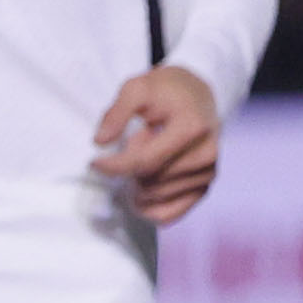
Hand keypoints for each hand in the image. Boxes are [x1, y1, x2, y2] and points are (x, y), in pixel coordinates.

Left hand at [93, 63, 221, 224]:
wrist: (198, 96)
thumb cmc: (166, 91)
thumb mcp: (136, 88)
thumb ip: (116, 113)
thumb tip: (100, 142)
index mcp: (191, 128)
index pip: (144, 161)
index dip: (114, 166)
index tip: (94, 163)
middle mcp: (206, 155)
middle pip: (148, 181)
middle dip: (130, 168)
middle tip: (136, 142)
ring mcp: (207, 174)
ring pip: (155, 197)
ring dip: (139, 183)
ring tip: (148, 154)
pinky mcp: (204, 188)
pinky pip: (169, 214)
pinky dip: (149, 209)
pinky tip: (140, 192)